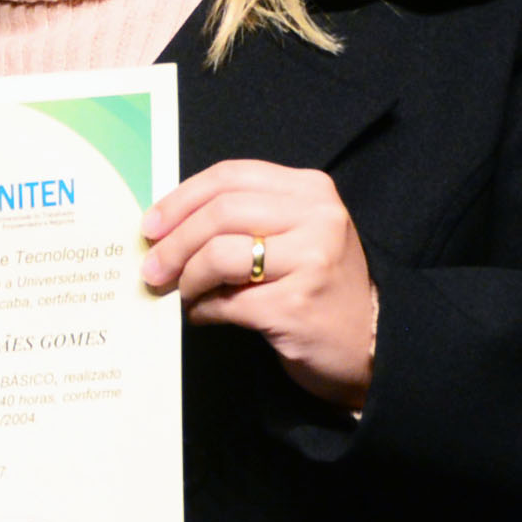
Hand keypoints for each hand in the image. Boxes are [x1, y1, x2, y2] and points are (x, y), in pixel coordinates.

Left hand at [140, 161, 377, 410]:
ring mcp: (311, 261)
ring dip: (187, 278)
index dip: (180, 199)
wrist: (370, 345)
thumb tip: (166, 225)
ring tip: (183, 293)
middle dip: (174, 241)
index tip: (151, 224)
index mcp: (311, 190)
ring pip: (219, 255)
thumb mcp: (295, 234)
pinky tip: (203, 315)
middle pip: (220, 213)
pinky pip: (226, 302)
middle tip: (152, 267)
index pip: (230, 177)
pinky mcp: (296, 305)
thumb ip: (245, 218)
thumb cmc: (318, 286)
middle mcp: (317, 218)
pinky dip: (203, 310)